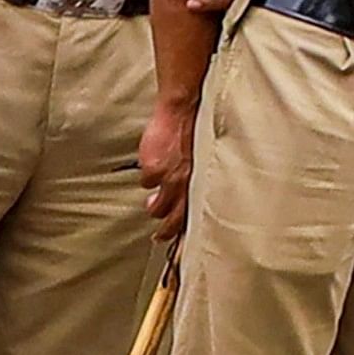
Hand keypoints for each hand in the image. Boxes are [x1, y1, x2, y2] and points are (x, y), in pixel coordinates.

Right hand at [138, 101, 197, 237]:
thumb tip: (188, 195)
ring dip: (156, 206)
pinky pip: (147, 182)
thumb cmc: (199, 130)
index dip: (189, 232)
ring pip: (157, 207)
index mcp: (203, 183)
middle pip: (175, 219)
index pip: (196, 216)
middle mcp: (188, 185)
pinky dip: (149, 179)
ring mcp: (169, 179)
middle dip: (167, 230)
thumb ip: (198, 179)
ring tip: (154, 206)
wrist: (185, 108)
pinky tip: (152, 170)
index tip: (183, 246)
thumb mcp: (207, 159)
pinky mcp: (153, 169)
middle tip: (160, 238)